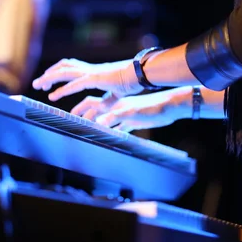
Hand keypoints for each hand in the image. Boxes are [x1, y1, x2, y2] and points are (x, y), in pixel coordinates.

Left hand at [32, 58, 141, 101]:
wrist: (140, 74)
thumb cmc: (130, 84)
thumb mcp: (113, 95)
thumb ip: (104, 101)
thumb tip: (99, 109)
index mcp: (92, 71)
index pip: (70, 67)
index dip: (57, 72)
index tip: (48, 84)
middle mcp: (89, 70)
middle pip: (63, 67)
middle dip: (48, 74)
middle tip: (37, 84)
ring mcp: (91, 72)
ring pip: (64, 72)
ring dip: (49, 78)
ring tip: (39, 86)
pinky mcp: (95, 78)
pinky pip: (75, 83)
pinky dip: (62, 89)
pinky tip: (53, 96)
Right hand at [76, 87, 194, 131]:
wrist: (170, 108)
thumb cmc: (152, 108)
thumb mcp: (132, 113)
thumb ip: (115, 117)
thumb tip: (99, 123)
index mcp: (114, 103)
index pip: (91, 103)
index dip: (80, 108)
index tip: (70, 114)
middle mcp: (116, 108)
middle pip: (96, 111)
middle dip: (85, 116)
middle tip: (75, 122)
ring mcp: (124, 114)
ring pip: (106, 120)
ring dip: (97, 124)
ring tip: (88, 131)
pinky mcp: (133, 122)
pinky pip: (118, 127)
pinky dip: (112, 132)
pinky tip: (109, 137)